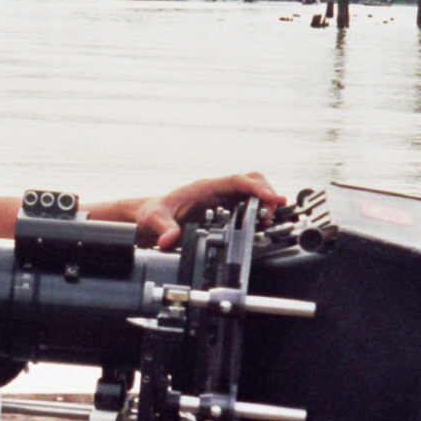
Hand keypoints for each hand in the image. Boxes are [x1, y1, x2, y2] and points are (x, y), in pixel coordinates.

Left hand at [128, 172, 283, 248]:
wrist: (149, 219)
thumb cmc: (152, 214)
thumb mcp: (156, 220)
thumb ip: (164, 229)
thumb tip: (169, 239)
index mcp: (205, 188)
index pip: (237, 181)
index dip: (257, 188)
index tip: (271, 199)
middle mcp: (216, 191)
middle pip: (251, 182)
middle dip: (266, 194)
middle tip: (270, 214)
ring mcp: (222, 200)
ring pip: (252, 194)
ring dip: (264, 204)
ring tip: (267, 221)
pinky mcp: (223, 211)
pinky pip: (247, 207)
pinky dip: (257, 213)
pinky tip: (260, 224)